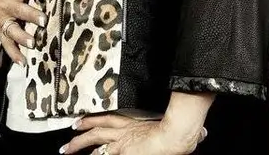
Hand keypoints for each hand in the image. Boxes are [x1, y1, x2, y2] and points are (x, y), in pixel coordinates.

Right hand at [0, 0, 49, 63]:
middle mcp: (6, 5)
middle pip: (19, 11)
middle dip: (31, 16)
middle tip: (43, 20)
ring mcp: (2, 19)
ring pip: (12, 29)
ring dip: (22, 37)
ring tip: (33, 43)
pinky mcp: (0, 30)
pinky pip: (6, 43)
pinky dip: (14, 53)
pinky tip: (23, 62)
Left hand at [62, 114, 206, 154]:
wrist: (176, 135)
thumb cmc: (181, 132)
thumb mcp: (179, 131)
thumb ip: (184, 133)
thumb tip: (201, 134)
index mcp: (137, 123)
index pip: (112, 118)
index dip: (97, 119)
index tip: (85, 121)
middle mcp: (126, 129)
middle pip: (99, 126)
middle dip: (83, 129)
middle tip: (71, 132)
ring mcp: (122, 140)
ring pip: (94, 139)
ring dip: (78, 144)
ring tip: (66, 148)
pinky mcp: (121, 150)